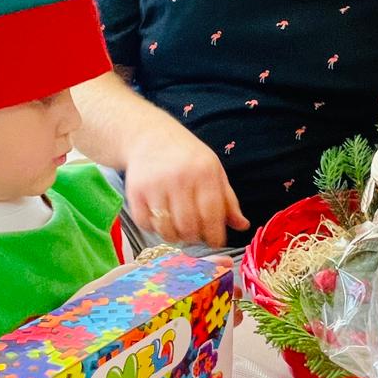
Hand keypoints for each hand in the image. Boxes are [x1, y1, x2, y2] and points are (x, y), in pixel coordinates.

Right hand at [125, 123, 248, 248]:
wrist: (150, 136)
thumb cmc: (187, 156)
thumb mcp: (213, 171)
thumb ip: (228, 200)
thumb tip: (243, 225)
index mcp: (204, 172)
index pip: (212, 214)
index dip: (215, 235)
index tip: (215, 242)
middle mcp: (179, 178)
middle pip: (188, 226)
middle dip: (194, 238)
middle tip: (195, 235)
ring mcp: (155, 185)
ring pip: (166, 229)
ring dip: (174, 236)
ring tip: (178, 229)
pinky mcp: (135, 192)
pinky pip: (145, 223)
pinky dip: (154, 228)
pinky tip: (160, 219)